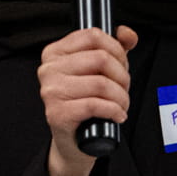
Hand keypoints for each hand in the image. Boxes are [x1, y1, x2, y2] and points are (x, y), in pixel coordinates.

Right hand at [39, 25, 138, 175]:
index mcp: (54, 53)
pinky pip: (95, 105)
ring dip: (121, 97)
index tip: (122, 64)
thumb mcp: (98, 71)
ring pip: (101, 83)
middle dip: (122, 75)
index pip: (92, 36)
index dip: (116, 49)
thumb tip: (128, 34)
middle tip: (124, 88)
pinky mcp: (57, 114)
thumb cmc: (85, 102)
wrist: (74, 141)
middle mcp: (48, 70)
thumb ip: (114, 48)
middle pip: (100, 59)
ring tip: (122, 105)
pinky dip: (114, 110)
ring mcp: (51, 92)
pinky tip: (117, 115)